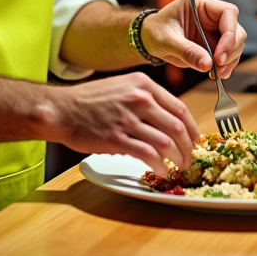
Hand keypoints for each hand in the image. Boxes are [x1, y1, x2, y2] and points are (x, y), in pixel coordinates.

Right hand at [47, 73, 198, 173]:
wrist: (61, 109)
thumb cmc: (90, 100)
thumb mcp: (122, 87)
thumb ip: (145, 98)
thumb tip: (167, 119)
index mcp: (143, 85)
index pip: (179, 108)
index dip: (191, 128)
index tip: (195, 139)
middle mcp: (139, 99)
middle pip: (176, 127)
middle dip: (188, 147)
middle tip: (189, 158)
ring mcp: (128, 118)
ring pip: (166, 142)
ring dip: (177, 158)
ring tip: (178, 167)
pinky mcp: (117, 138)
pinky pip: (148, 154)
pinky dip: (159, 165)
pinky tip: (161, 170)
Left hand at [141, 0, 244, 78]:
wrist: (150, 39)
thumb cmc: (156, 31)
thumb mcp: (166, 39)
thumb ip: (186, 51)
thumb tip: (207, 64)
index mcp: (201, 4)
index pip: (228, 12)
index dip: (230, 33)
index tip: (220, 55)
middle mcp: (212, 16)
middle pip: (236, 29)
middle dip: (231, 49)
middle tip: (218, 65)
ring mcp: (214, 31)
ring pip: (236, 44)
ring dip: (230, 60)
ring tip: (217, 73)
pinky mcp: (214, 45)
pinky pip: (228, 56)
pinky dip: (226, 67)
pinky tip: (216, 75)